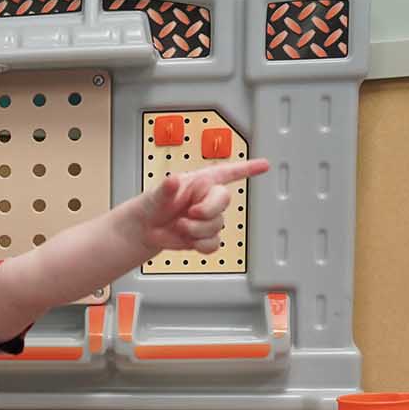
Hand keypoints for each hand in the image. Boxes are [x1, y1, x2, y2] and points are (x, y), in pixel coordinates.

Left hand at [138, 158, 270, 252]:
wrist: (144, 231)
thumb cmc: (151, 205)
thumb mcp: (156, 193)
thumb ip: (166, 188)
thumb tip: (173, 181)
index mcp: (199, 182)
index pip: (227, 172)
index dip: (247, 168)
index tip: (264, 164)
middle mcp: (206, 199)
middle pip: (224, 200)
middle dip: (207, 210)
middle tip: (189, 213)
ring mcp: (207, 218)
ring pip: (217, 225)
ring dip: (197, 230)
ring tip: (179, 226)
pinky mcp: (205, 236)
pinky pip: (214, 243)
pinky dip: (201, 245)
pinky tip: (189, 241)